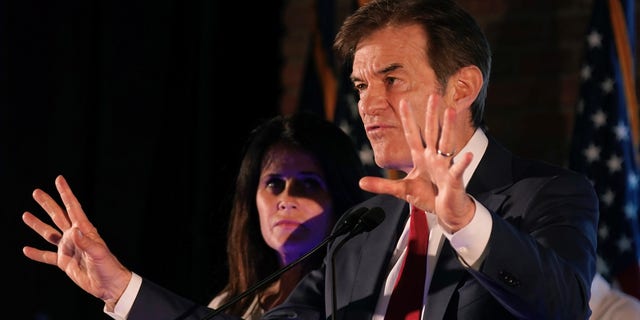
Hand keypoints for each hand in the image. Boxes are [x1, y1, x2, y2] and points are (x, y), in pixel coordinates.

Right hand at [22, 175, 131, 309]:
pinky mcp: (64, 262)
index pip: (73, 208)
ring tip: (25, 215)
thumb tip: (73, 231)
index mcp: (85, 230)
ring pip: (49, 234)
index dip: (66, 193)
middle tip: (37, 192)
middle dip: (48, 204)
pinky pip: (47, 257)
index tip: (59, 179)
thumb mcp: (99, 253)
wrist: (109, 284)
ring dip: (38, 225)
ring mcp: (68, 249)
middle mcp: (75, 237)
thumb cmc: (108, 266)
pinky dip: (37, 253)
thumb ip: (86, 242)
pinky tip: (26, 249)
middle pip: (58, 216)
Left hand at [359, 95, 475, 232]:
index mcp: (421, 158)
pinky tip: (468, 155)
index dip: (407, 119)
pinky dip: (463, 163)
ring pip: (446, 144)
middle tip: (433, 95)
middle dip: (432, 114)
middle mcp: (433, 158)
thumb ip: (381, 185)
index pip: (412, 134)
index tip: (402, 101)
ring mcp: (444, 167)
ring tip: (450, 111)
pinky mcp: (453, 179)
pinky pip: (458, 170)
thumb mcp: (402, 190)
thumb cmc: (429, 196)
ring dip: (448, 128)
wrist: (446, 210)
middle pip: (431, 132)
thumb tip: (360, 182)